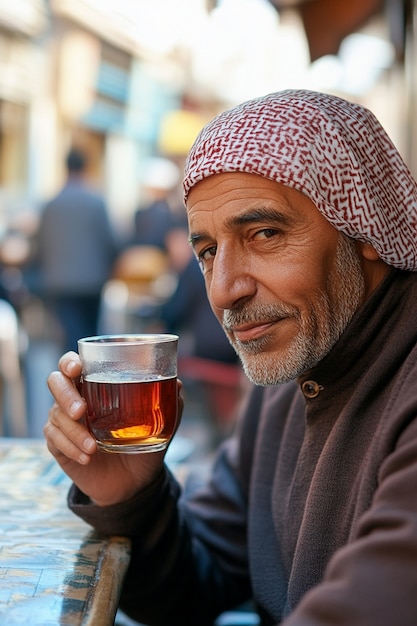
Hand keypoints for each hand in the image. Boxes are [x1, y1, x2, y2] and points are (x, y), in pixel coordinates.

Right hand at [44, 351, 183, 505]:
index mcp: (96, 384)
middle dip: (65, 394)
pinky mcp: (58, 444)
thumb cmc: (143, 443)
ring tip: (93, 447)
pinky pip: (55, 440)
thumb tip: (177, 384)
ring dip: (74, 431)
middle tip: (81, 411)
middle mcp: (76, 397)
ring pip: (55, 415)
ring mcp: (64, 421)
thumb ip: (169, 404)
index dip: (70, 362)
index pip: (73, 363)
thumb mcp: (161, 425)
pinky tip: (87, 457)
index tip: (78, 368)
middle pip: (55, 382)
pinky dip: (71, 447)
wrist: (133, 481)